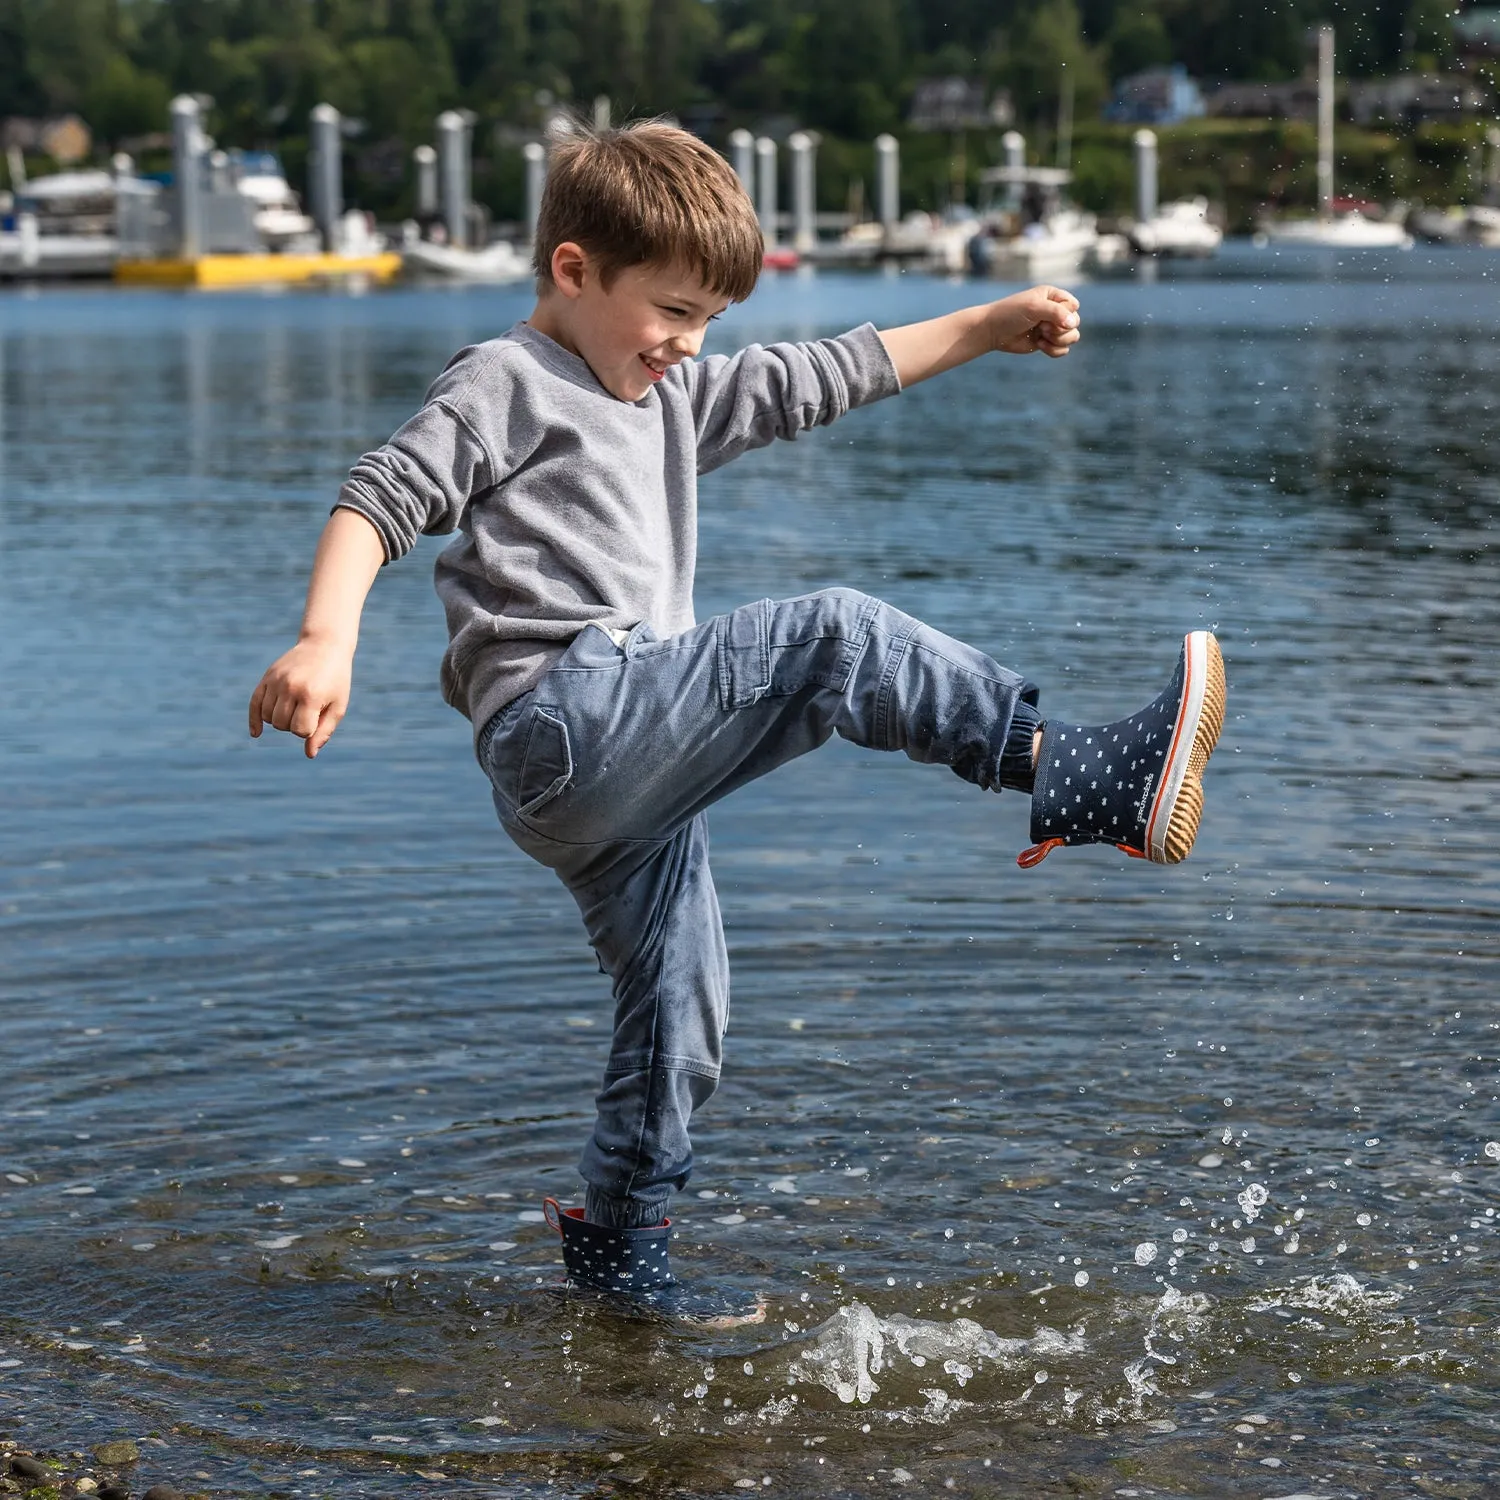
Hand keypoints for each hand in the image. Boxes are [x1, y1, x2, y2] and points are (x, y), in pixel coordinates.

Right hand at [248, 637, 353, 757]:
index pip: (300, 730)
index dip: (309, 730)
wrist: (324, 646)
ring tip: (296, 708)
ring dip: (281, 720)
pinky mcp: (267, 677)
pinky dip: (255, 720)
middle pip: (282, 725)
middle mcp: (290, 687)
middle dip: (295, 725)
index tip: (318, 719)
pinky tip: (256, 733)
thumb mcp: (337, 706)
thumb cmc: (335, 680)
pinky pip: (254, 704)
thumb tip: (309, 754)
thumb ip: (324, 731)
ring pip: (269, 717)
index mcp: (310, 695)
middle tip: (309, 711)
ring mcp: (276, 681)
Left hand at [986, 284, 1080, 357]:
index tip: (1047, 316)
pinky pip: (1063, 349)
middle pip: (1075, 323)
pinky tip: (1039, 345)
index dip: (1065, 314)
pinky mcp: (1047, 342)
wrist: (993, 331)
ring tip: (1042, 337)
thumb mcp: (1034, 308)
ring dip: (1059, 340)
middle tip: (1042, 328)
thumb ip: (1056, 312)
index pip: (1074, 306)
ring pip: (1072, 337)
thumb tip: (1073, 324)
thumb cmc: (1011, 314)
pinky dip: (1054, 350)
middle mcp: (1055, 311)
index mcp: (1053, 296)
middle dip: (1060, 329)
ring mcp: (1052, 327)